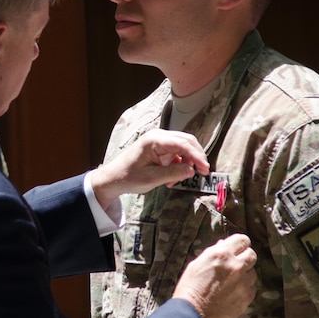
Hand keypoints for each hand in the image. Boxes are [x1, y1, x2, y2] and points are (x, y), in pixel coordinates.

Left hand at [89, 129, 208, 208]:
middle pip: (186, 141)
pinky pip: (176, 153)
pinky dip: (178, 165)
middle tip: (202, 173)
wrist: (113, 178)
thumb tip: (192, 170)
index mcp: (154, 140)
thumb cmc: (129, 177)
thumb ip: (173, 173)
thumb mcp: (152, 178)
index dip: (197, 156)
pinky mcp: (159, 148)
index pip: (183, 143)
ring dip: (185, 163)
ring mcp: (159, 140)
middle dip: (196, 157)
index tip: (205, 169)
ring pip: (183, 147)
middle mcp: (158, 136)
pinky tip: (171, 179)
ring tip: (176, 181)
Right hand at [172, 233, 257, 317]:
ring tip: (231, 283)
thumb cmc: (190, 289)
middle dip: (245, 258)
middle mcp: (235, 265)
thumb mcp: (197, 264)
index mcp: (221, 254)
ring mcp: (243, 282)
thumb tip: (223, 244)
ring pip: (253, 272)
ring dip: (245, 275)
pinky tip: (232, 293)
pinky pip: (252, 288)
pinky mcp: (247, 297)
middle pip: (252, 255)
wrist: (192, 315)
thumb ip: (213, 253)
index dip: (240, 244)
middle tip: (236, 265)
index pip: (242, 240)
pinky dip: (245, 289)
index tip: (238, 248)